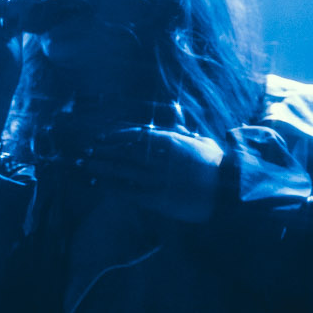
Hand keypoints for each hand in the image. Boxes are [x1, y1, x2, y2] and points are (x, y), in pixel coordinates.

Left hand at [77, 126, 224, 222]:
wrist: (228, 190)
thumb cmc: (217, 165)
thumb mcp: (201, 141)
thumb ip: (183, 129)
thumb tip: (176, 114)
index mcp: (170, 142)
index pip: (135, 135)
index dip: (115, 136)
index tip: (101, 136)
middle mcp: (158, 158)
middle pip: (123, 152)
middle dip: (102, 151)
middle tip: (84, 150)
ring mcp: (156, 178)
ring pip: (121, 171)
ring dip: (100, 167)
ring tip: (84, 164)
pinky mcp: (157, 198)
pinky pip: (128, 191)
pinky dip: (110, 187)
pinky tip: (97, 184)